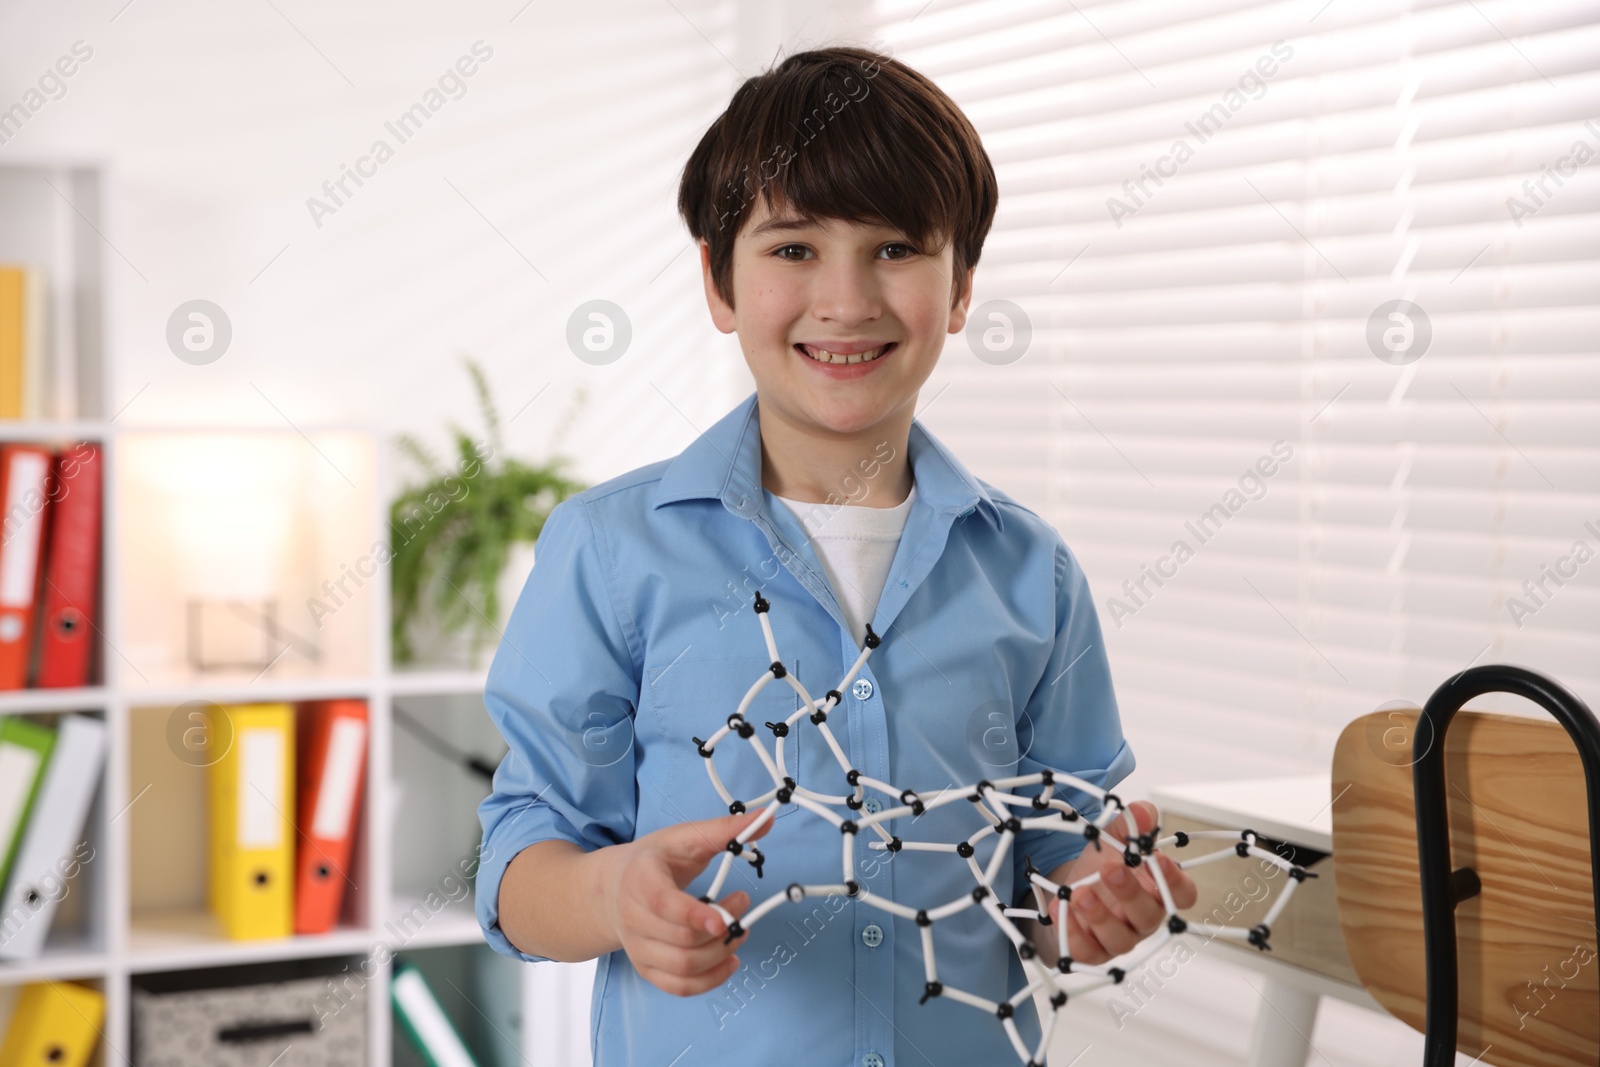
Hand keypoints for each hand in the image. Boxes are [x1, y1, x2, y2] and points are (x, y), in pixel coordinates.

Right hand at [601, 808, 772, 995]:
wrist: (612, 888)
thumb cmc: (654, 860)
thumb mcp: (685, 837)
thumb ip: (725, 830)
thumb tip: (765, 820)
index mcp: (639, 879)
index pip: (663, 904)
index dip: (695, 915)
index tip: (725, 919)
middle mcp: (632, 918)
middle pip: (682, 940)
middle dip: (723, 928)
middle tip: (743, 903)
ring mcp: (638, 948)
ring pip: (683, 967)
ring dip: (721, 953)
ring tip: (740, 930)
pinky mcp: (646, 969)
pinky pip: (678, 987)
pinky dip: (709, 980)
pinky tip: (730, 961)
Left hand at [1047, 800, 1197, 964]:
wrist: (1066, 895)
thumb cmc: (1099, 869)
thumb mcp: (1111, 840)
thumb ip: (1129, 825)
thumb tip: (1143, 811)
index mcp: (1155, 891)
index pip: (1182, 894)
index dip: (1175, 881)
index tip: (1159, 859)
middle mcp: (1142, 918)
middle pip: (1148, 916)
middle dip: (1130, 893)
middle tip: (1109, 870)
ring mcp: (1120, 938)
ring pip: (1121, 940)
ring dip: (1100, 917)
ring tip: (1079, 893)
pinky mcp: (1094, 952)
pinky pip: (1089, 953)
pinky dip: (1074, 933)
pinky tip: (1061, 909)